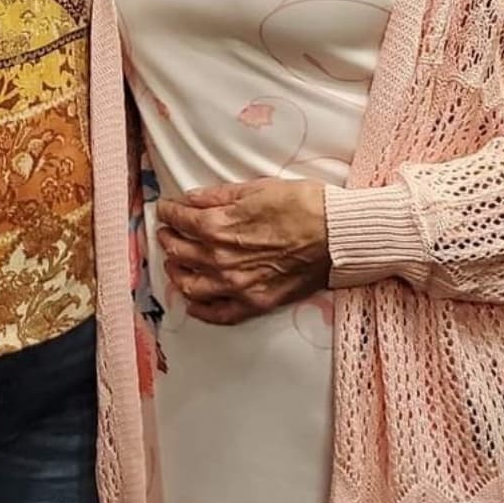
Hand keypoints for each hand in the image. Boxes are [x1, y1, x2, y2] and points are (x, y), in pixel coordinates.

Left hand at [155, 179, 329, 325]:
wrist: (338, 234)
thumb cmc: (302, 204)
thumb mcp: (255, 189)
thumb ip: (217, 196)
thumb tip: (189, 200)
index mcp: (219, 226)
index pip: (179, 220)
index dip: (168, 212)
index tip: (165, 208)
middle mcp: (221, 259)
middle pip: (178, 252)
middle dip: (168, 238)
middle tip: (167, 231)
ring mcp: (237, 285)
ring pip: (190, 285)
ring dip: (176, 272)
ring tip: (175, 262)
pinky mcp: (255, 303)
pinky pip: (218, 314)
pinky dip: (200, 309)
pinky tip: (193, 301)